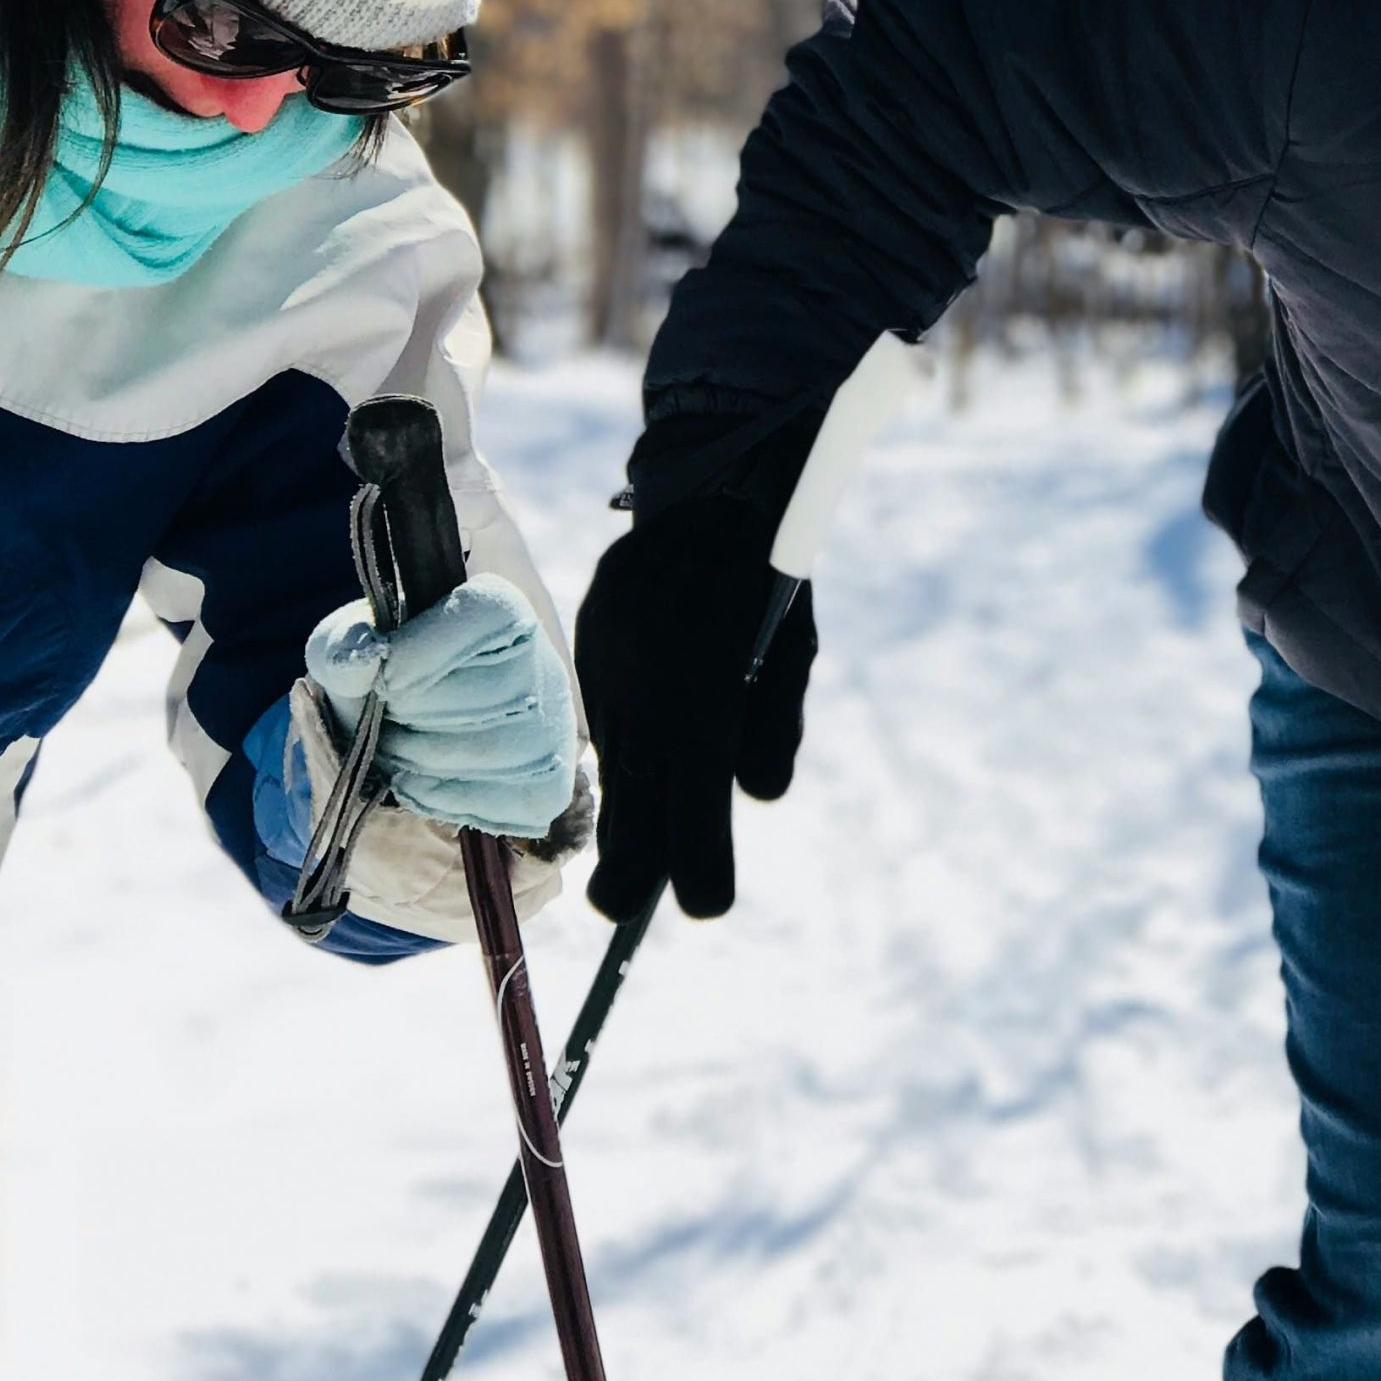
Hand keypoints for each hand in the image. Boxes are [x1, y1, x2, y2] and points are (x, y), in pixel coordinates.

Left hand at [304, 574, 578, 837]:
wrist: (409, 734)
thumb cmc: (382, 678)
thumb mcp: (348, 649)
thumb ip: (343, 647)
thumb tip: (364, 661)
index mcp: (498, 611)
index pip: (487, 614)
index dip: (427, 651)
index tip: (384, 680)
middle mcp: (542, 664)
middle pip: (487, 692)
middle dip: (414, 717)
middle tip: (387, 722)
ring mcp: (552, 729)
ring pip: (491, 750)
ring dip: (421, 761)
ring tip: (398, 752)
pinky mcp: (549, 786)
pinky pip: (505, 800)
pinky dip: (446, 799)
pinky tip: (422, 783)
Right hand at [578, 492, 817, 921]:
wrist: (711, 471)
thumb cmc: (770, 568)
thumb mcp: (793, 645)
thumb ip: (777, 723)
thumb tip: (758, 796)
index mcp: (704, 676)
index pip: (695, 793)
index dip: (698, 858)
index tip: (708, 905)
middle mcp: (643, 672)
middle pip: (635, 793)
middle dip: (632, 861)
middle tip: (623, 909)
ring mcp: (605, 655)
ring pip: (613, 755)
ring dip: (626, 806)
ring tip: (625, 864)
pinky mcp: (587, 640)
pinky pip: (604, 712)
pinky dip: (624, 743)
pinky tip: (641, 749)